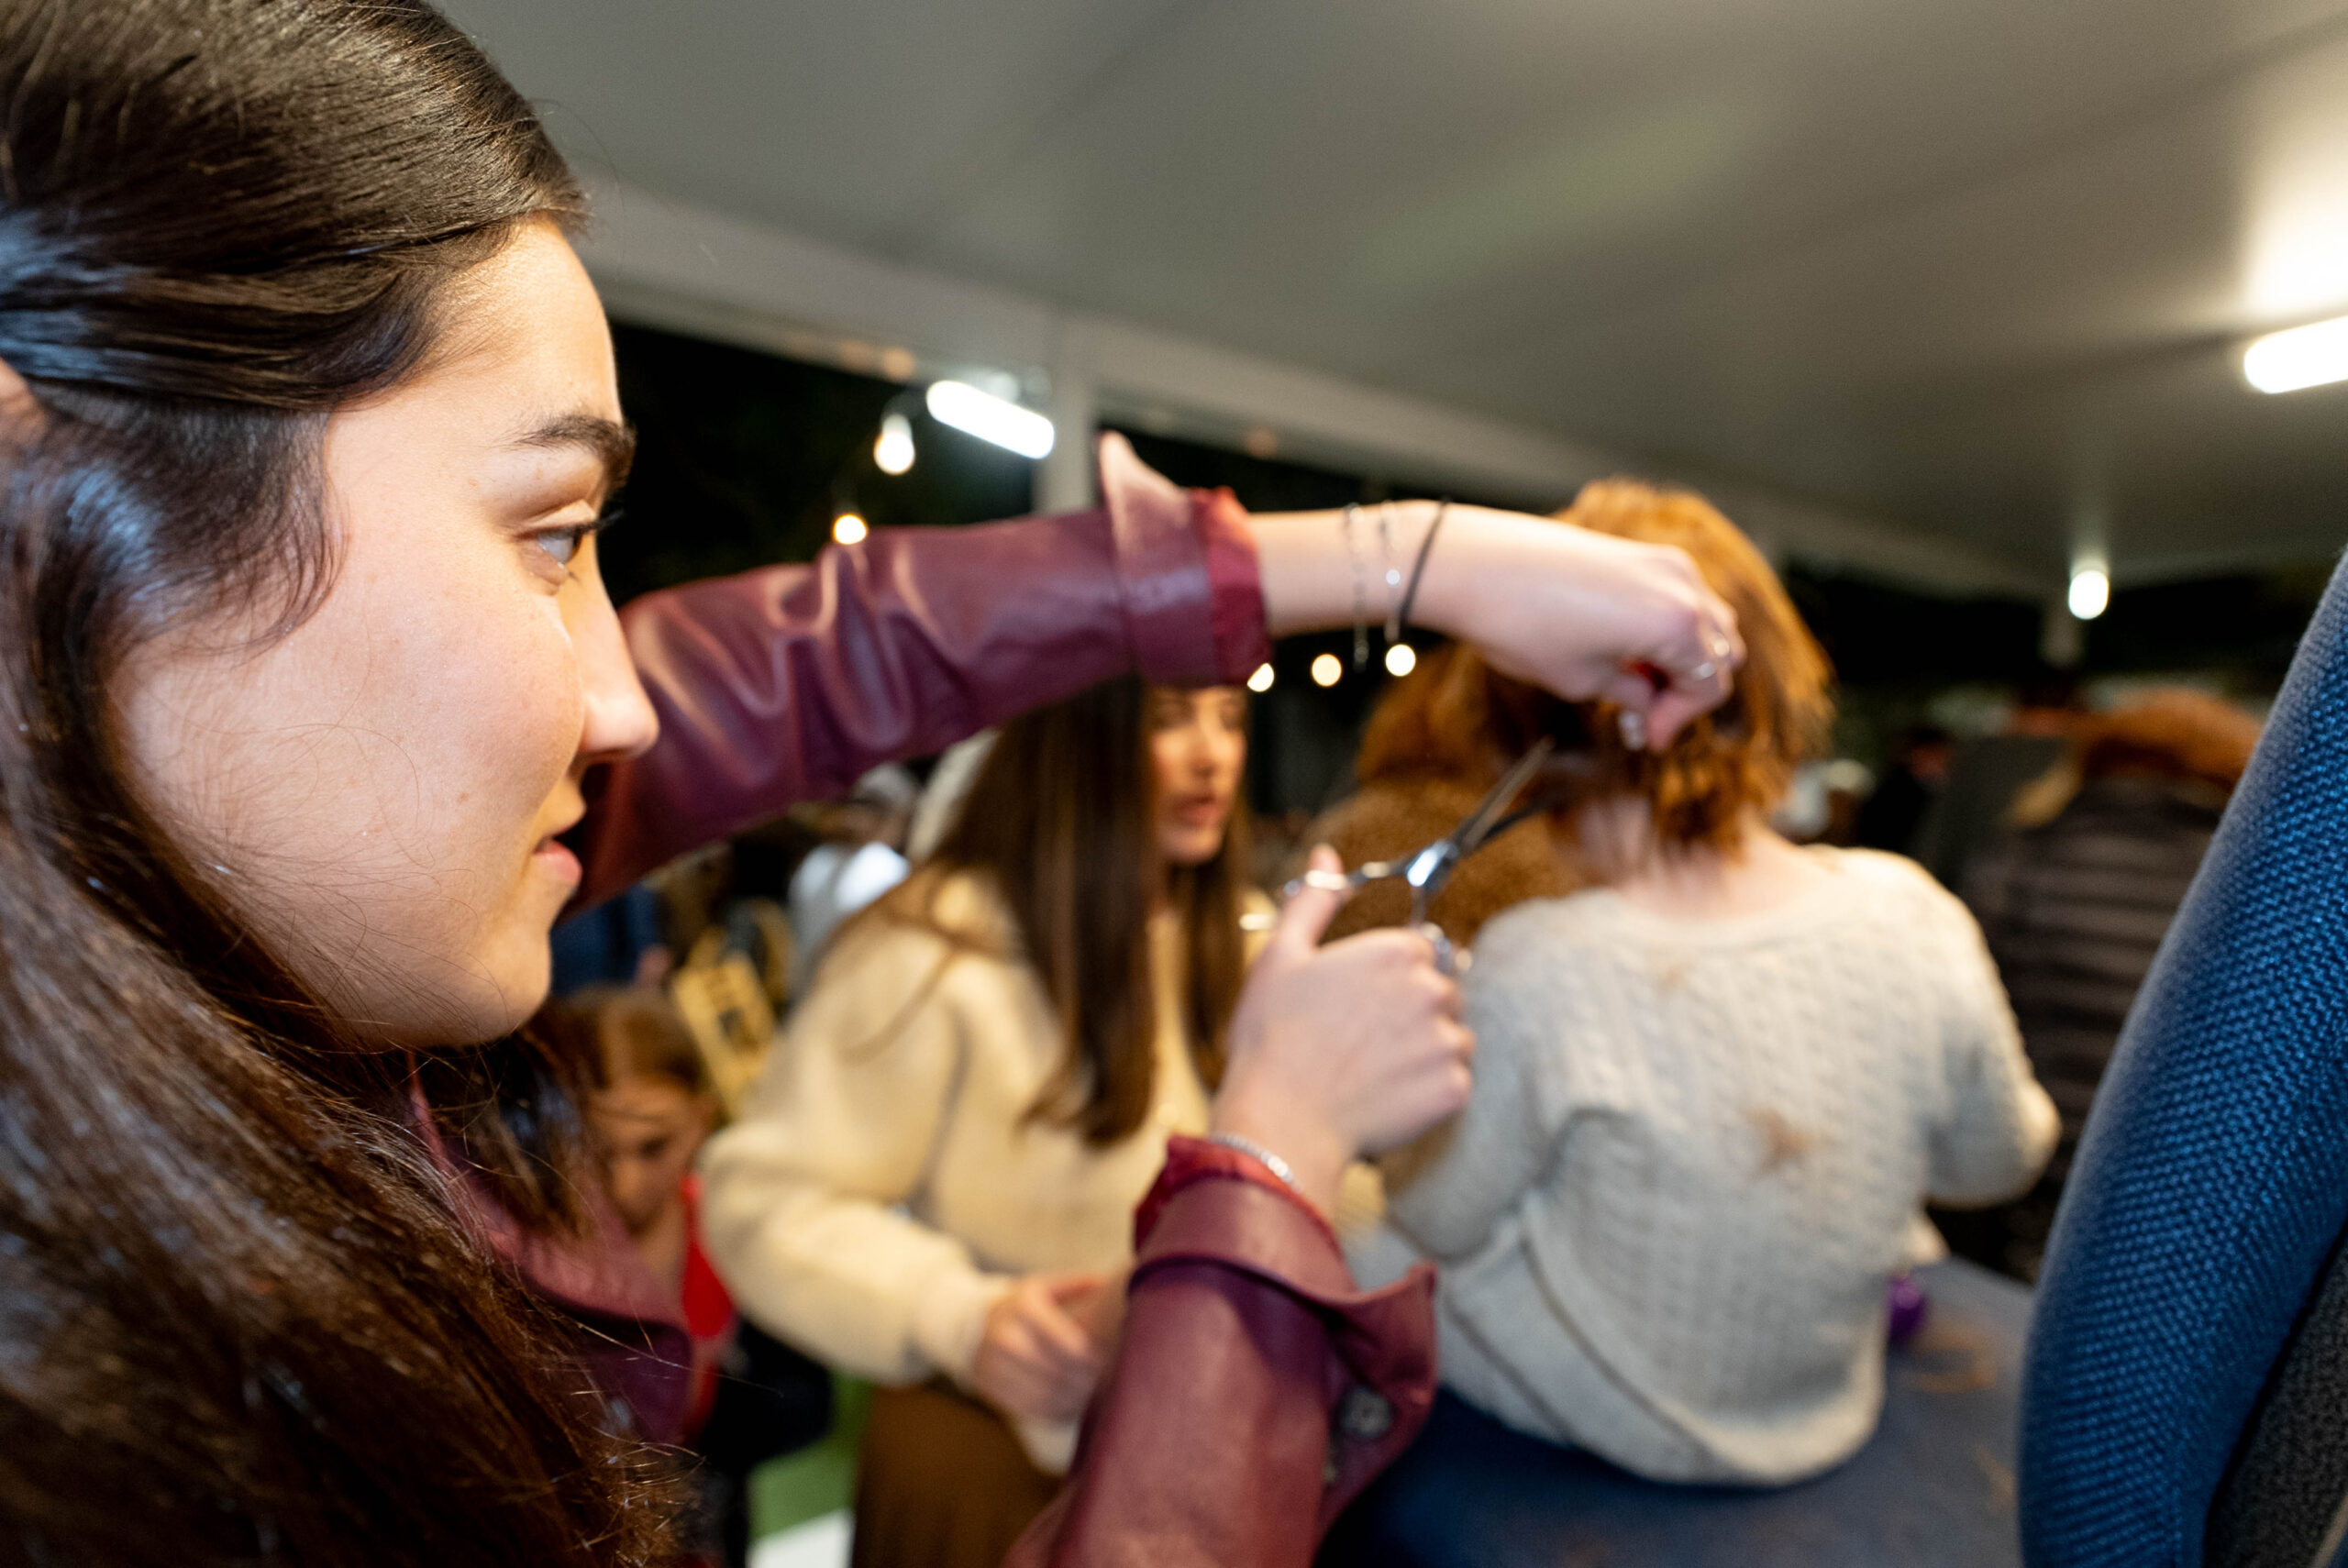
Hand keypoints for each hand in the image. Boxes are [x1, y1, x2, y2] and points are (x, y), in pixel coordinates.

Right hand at [970, 1271, 1110, 1423]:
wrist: (973, 1326)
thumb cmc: (1022, 1306)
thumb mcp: (1044, 1287)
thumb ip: (1076, 1287)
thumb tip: (1109, 1286)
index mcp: (1023, 1307)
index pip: (1068, 1343)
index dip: (1092, 1358)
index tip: (1108, 1362)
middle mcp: (1004, 1335)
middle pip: (1057, 1371)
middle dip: (1085, 1381)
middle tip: (1105, 1385)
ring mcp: (993, 1364)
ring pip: (1044, 1393)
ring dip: (1073, 1400)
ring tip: (1092, 1399)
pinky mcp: (989, 1386)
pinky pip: (1028, 1408)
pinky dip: (1053, 1412)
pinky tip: (1071, 1409)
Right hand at [1211, 847, 1473, 1214]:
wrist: (1281, 1122)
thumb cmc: (1272, 1037)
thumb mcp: (1281, 956)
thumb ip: (1314, 900)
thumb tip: (1327, 856)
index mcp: (1395, 952)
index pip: (1421, 950)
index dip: (1389, 977)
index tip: (1360, 1003)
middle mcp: (1431, 989)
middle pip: (1441, 992)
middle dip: (1411, 1012)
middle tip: (1362, 1041)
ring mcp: (1447, 1041)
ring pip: (1452, 1038)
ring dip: (1424, 1051)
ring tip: (1373, 1071)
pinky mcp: (1454, 1089)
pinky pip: (1453, 1082)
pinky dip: (1428, 1092)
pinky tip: (1385, 1097)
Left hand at [1253, 502, 1742, 750]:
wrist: (1474, 566)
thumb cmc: (1522, 625)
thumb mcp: (1582, 680)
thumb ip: (1632, 694)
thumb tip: (1648, 708)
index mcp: (1677, 625)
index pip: (1708, 686)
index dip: (1678, 720)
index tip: (1645, 737)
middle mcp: (1683, 587)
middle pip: (1718, 652)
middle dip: (1685, 690)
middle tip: (1642, 716)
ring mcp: (1663, 562)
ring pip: (1704, 622)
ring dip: (1680, 658)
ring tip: (1632, 684)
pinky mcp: (1640, 551)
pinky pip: (1677, 597)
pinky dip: (1666, 628)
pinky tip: (1625, 650)